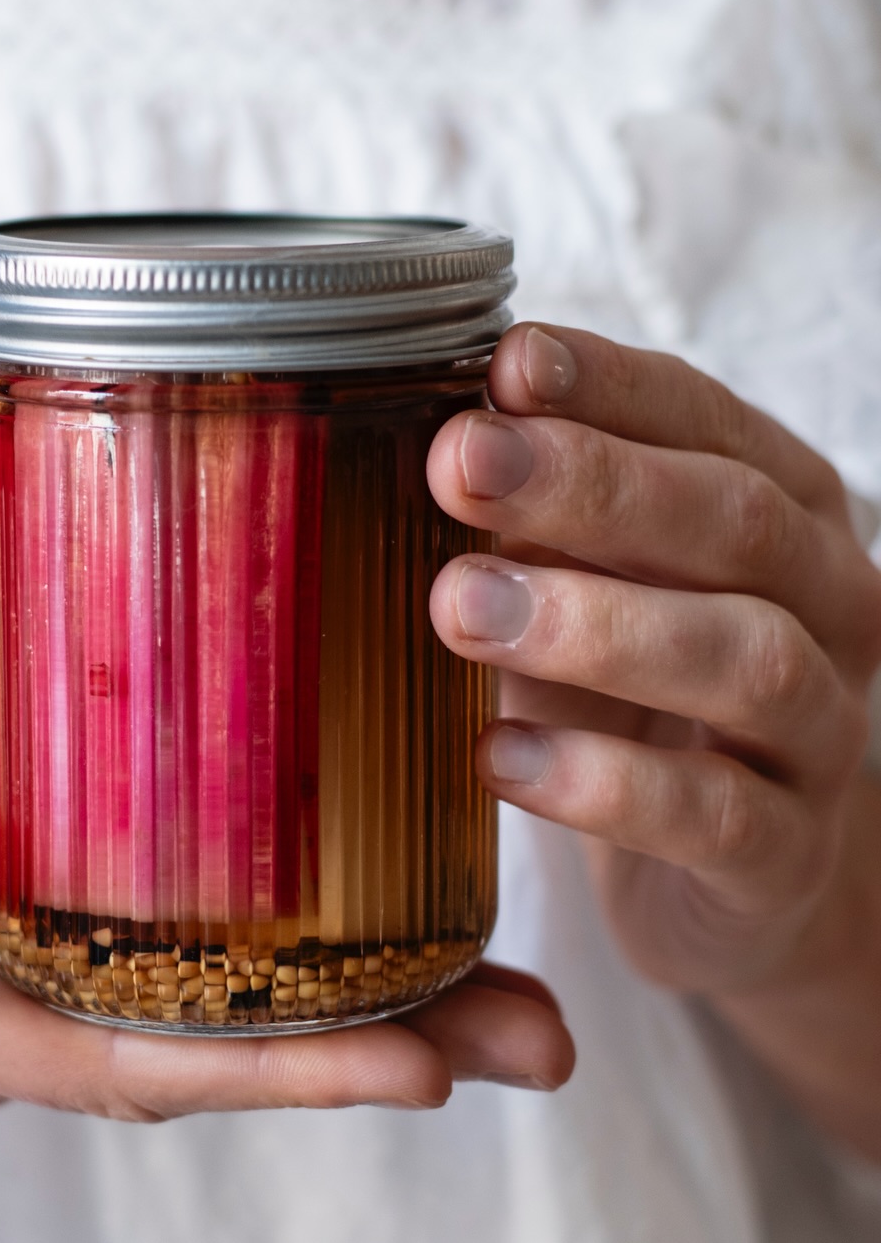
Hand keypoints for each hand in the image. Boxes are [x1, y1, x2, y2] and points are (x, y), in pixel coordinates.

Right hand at [0, 823, 574, 1127]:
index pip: (145, 1065)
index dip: (291, 1066)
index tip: (436, 1068)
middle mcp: (8, 1026)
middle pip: (221, 1054)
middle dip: (380, 1051)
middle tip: (543, 1034)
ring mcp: (13, 991)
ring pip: (211, 1012)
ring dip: (356, 1006)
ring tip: (501, 989)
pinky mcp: (4, 940)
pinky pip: (162, 961)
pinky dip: (267, 957)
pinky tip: (339, 920)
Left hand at [428, 324, 880, 997]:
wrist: (727, 878)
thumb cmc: (634, 699)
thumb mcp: (579, 585)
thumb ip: (527, 516)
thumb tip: (418, 440)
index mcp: (779, 510)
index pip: (706, 419)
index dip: (609, 386)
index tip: (505, 364)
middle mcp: (824, 605)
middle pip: (736, 521)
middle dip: (592, 484)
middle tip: (459, 467)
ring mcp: (817, 733)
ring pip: (747, 658)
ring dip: (596, 624)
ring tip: (461, 606)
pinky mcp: (787, 856)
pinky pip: (717, 814)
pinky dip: (603, 783)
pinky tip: (497, 757)